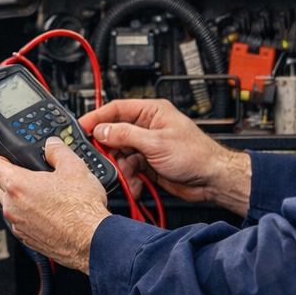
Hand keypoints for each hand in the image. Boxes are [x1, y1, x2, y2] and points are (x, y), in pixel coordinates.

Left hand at [0, 138, 111, 273]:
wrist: (91, 240)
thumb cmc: (81, 210)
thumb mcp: (74, 168)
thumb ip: (58, 151)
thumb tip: (52, 146)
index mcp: (17, 185)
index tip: (6, 158)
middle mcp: (13, 208)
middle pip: (0, 188)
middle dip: (13, 180)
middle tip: (33, 177)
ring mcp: (19, 226)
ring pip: (11, 207)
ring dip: (22, 201)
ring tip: (46, 197)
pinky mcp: (28, 240)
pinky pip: (22, 223)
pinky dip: (31, 217)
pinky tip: (50, 214)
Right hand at [82, 98, 251, 215]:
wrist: (213, 180)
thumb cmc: (197, 155)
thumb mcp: (156, 143)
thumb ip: (126, 135)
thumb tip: (102, 130)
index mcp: (151, 112)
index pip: (116, 109)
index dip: (97, 118)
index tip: (82, 127)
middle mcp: (147, 127)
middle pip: (115, 134)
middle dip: (110, 150)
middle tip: (104, 159)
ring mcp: (147, 146)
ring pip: (120, 155)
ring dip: (122, 169)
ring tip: (129, 177)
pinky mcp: (148, 164)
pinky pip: (129, 169)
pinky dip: (130, 179)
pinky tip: (137, 184)